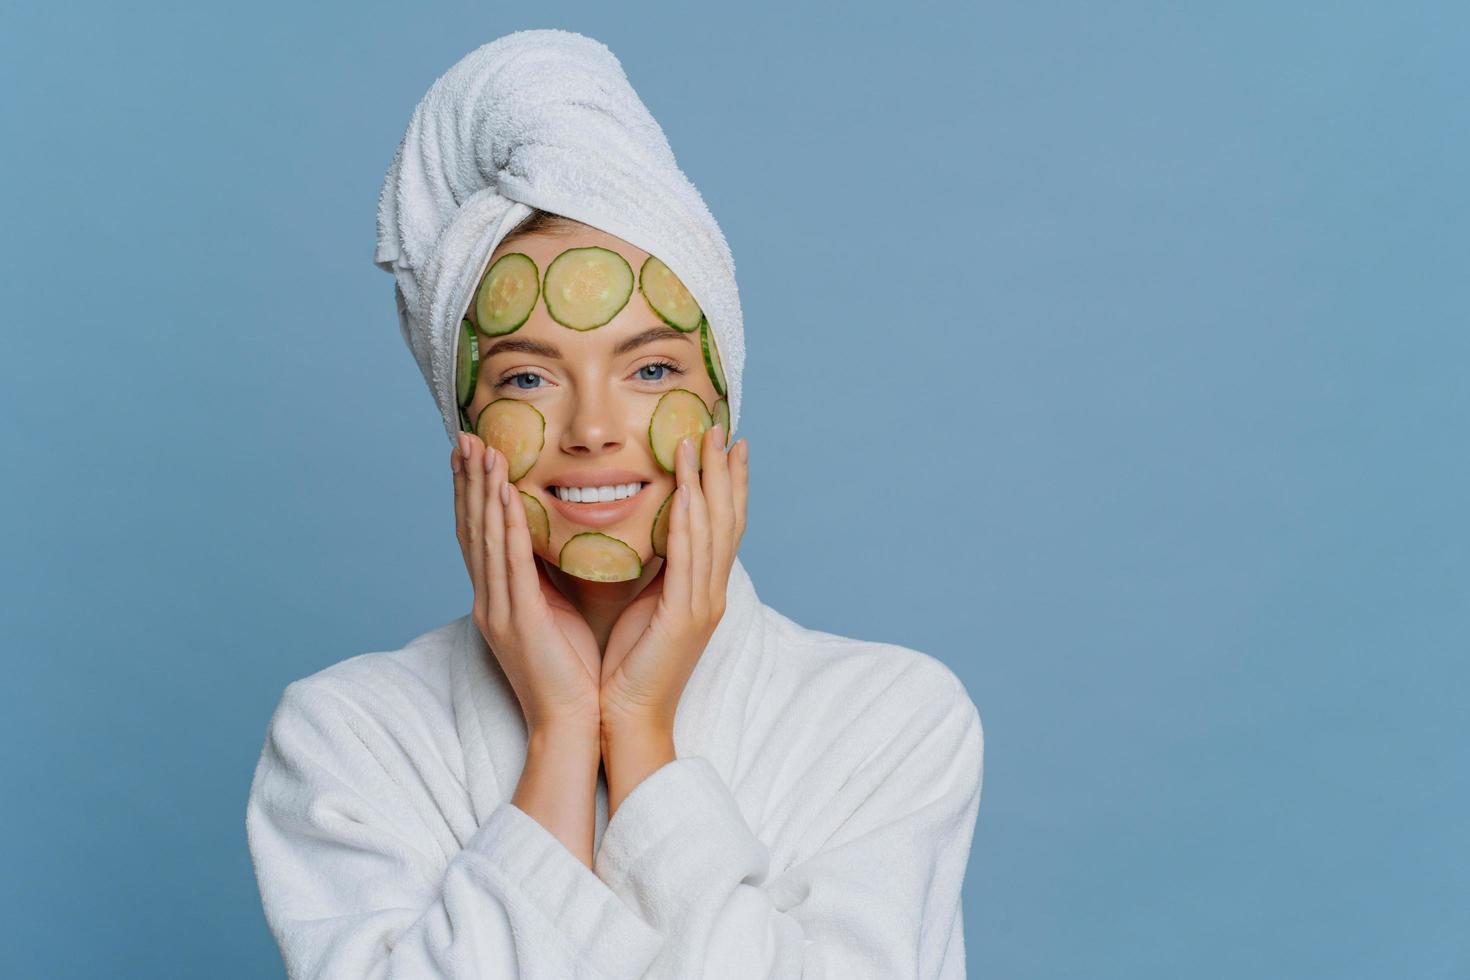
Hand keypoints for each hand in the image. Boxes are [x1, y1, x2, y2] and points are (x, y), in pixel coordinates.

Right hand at [453, 433, 601, 736]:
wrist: (572, 724)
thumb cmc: (574, 672)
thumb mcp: (558, 614)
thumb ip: (548, 578)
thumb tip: (557, 541)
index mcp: (499, 599)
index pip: (480, 535)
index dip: (472, 493)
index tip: (471, 453)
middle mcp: (490, 600)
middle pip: (472, 529)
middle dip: (467, 481)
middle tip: (464, 436)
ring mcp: (500, 611)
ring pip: (484, 539)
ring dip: (482, 491)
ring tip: (481, 450)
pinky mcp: (519, 622)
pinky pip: (509, 566)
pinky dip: (504, 527)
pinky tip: (504, 496)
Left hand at [599, 424, 748, 734]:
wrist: (628, 717)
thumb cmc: (630, 665)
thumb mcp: (645, 605)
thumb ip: (654, 570)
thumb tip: (645, 532)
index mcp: (703, 590)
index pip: (722, 526)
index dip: (727, 484)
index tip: (726, 445)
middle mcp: (711, 592)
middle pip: (727, 519)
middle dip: (726, 471)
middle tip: (723, 428)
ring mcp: (702, 603)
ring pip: (712, 530)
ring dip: (707, 482)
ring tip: (701, 441)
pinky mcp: (684, 616)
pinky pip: (688, 559)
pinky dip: (689, 521)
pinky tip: (687, 491)